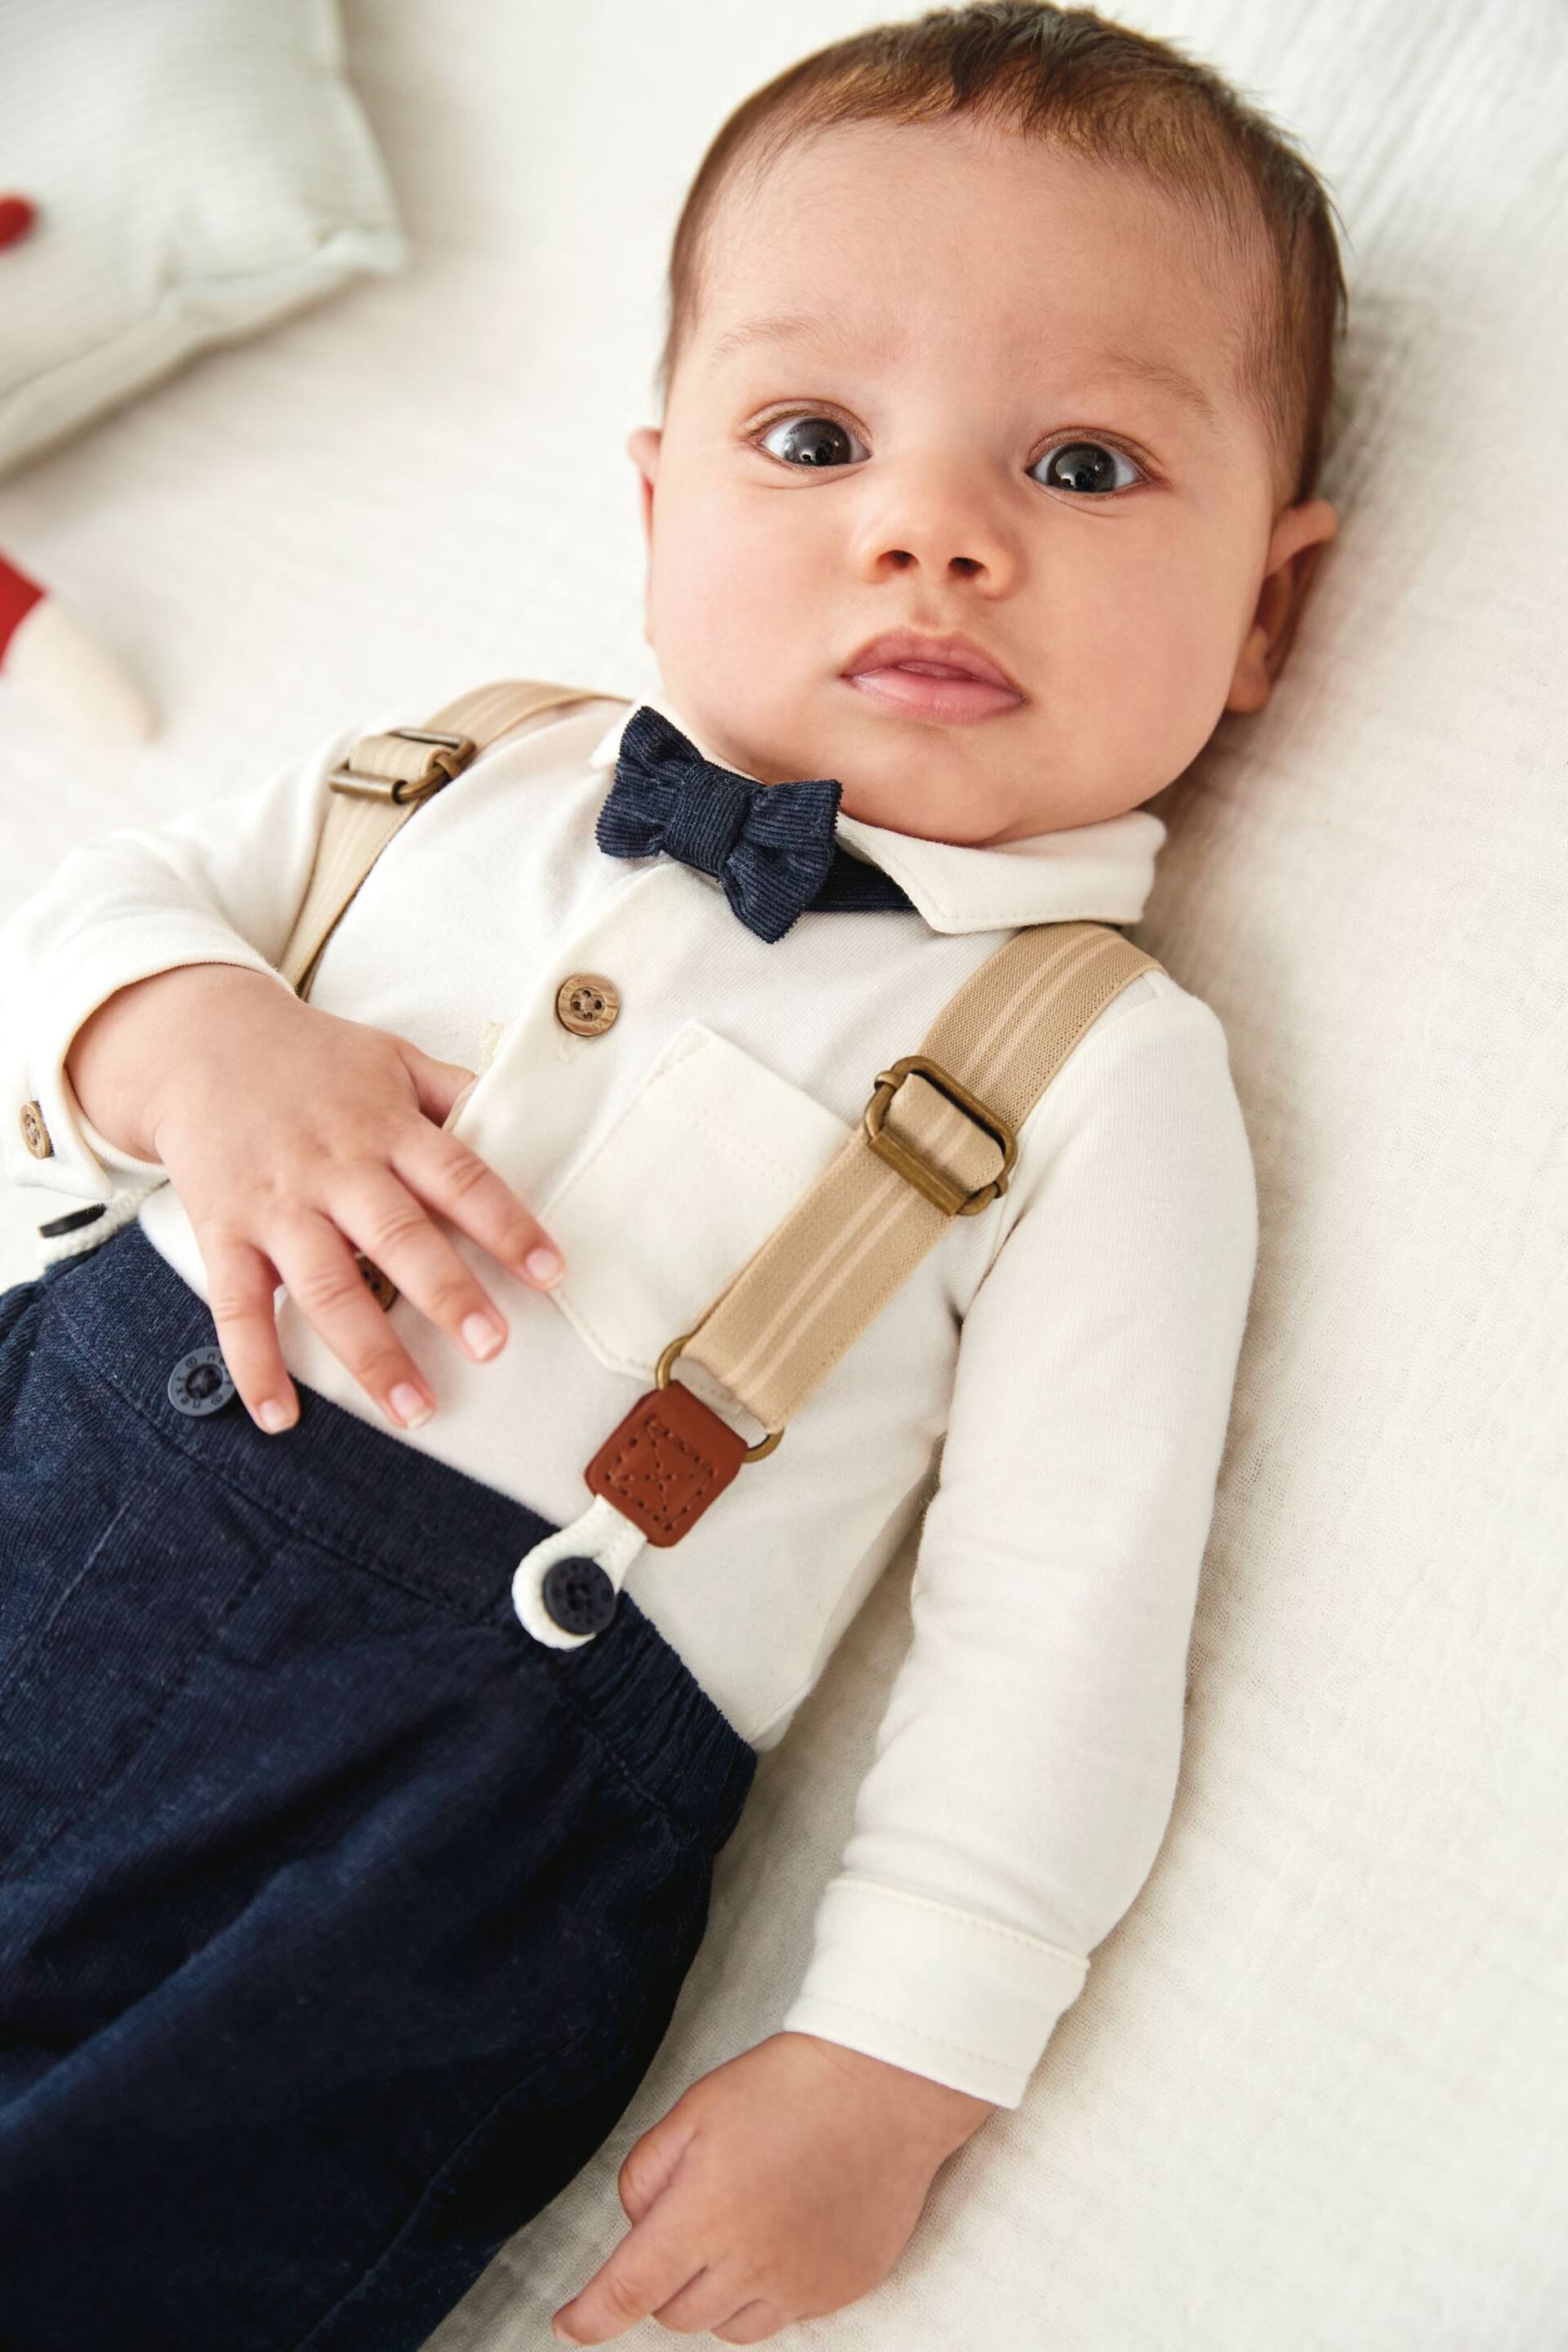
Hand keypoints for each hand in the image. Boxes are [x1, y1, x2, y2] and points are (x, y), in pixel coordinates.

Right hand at [65, 963, 566, 1434]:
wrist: (197, 1043)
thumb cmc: (311, 1060)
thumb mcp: (391, 1059)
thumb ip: (453, 1093)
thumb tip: (525, 1116)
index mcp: (386, 1128)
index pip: (459, 1178)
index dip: (507, 1225)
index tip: (551, 1273)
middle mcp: (335, 1171)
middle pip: (397, 1237)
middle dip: (446, 1294)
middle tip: (491, 1346)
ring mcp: (277, 1207)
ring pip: (326, 1288)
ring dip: (370, 1353)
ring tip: (414, 1408)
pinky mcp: (223, 1234)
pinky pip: (238, 1308)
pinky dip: (256, 1365)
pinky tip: (282, 1417)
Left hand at [550, 2030, 995, 2343]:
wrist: (885, 2084)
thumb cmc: (787, 2087)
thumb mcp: (695, 2109)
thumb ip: (648, 2173)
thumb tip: (638, 2226)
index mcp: (702, 2215)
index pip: (628, 2290)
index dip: (590, 2317)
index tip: (568, 2326)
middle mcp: (749, 2264)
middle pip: (676, 2315)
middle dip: (665, 2281)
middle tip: (688, 2222)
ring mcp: (800, 2284)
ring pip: (728, 2327)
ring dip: (715, 2294)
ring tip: (740, 2227)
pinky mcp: (841, 2288)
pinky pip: (784, 2316)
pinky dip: (768, 2291)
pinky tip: (785, 2234)